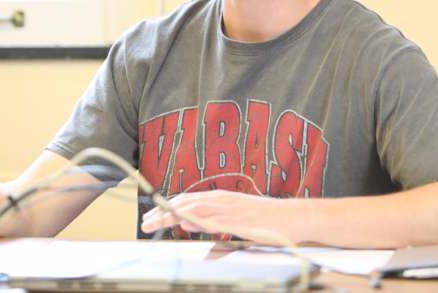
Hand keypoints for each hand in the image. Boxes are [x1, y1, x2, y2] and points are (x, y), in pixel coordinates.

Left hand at [141, 189, 297, 243]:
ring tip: (155, 222)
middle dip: (162, 211)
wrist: (293, 217)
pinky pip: (213, 219)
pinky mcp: (238, 219)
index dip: (166, 207)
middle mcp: (222, 199)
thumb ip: (219, 229)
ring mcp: (229, 208)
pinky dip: (196, 220)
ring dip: (172, 215)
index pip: (186, 200)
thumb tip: (202, 240)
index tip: (151, 216)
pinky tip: (183, 222)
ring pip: (194, 208)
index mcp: (220, 198)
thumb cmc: (267, 222)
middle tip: (145, 222)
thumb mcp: (238, 224)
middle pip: (185, 202)